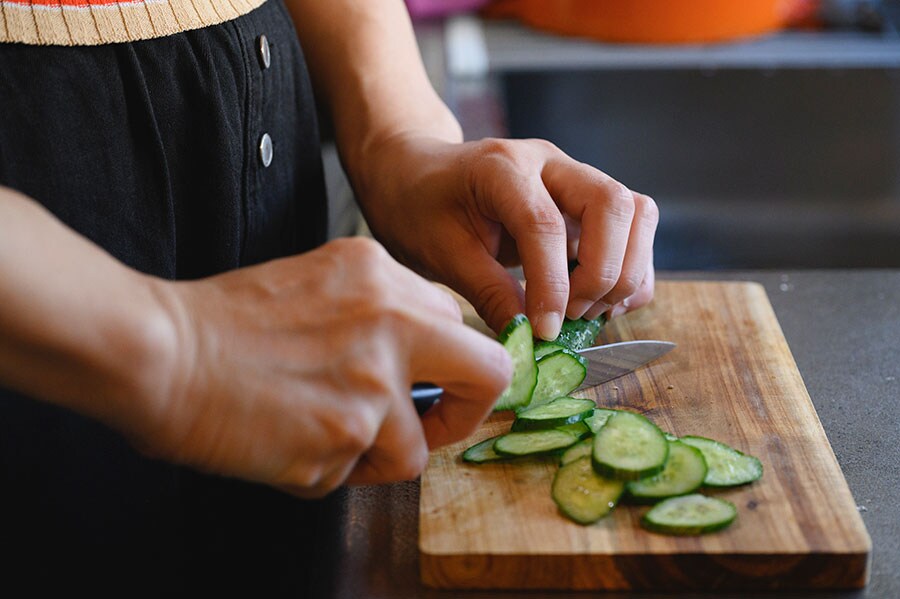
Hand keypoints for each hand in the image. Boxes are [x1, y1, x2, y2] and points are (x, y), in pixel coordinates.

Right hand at [133, 238, 510, 496]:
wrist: (161, 350)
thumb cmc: (226, 323)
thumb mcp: (319, 284)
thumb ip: (379, 315)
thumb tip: (417, 365)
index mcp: (383, 275)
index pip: (459, 325)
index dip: (450, 368)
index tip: (436, 388)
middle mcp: (392, 320)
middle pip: (488, 372)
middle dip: (465, 412)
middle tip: (430, 425)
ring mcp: (374, 379)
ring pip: (415, 449)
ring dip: (372, 457)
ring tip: (317, 436)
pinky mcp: (347, 433)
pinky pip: (358, 474)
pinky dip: (326, 471)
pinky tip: (286, 441)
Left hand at [354, 135, 658, 339]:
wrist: (417, 175)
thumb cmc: (421, 207)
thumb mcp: (442, 253)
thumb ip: (489, 292)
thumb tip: (531, 340)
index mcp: (502, 167)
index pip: (546, 225)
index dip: (553, 285)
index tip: (546, 331)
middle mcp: (549, 162)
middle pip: (613, 205)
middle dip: (605, 272)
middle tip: (573, 316)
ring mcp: (574, 178)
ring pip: (636, 213)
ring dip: (626, 271)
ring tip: (588, 312)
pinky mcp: (586, 200)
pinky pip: (633, 229)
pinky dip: (630, 270)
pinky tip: (600, 302)